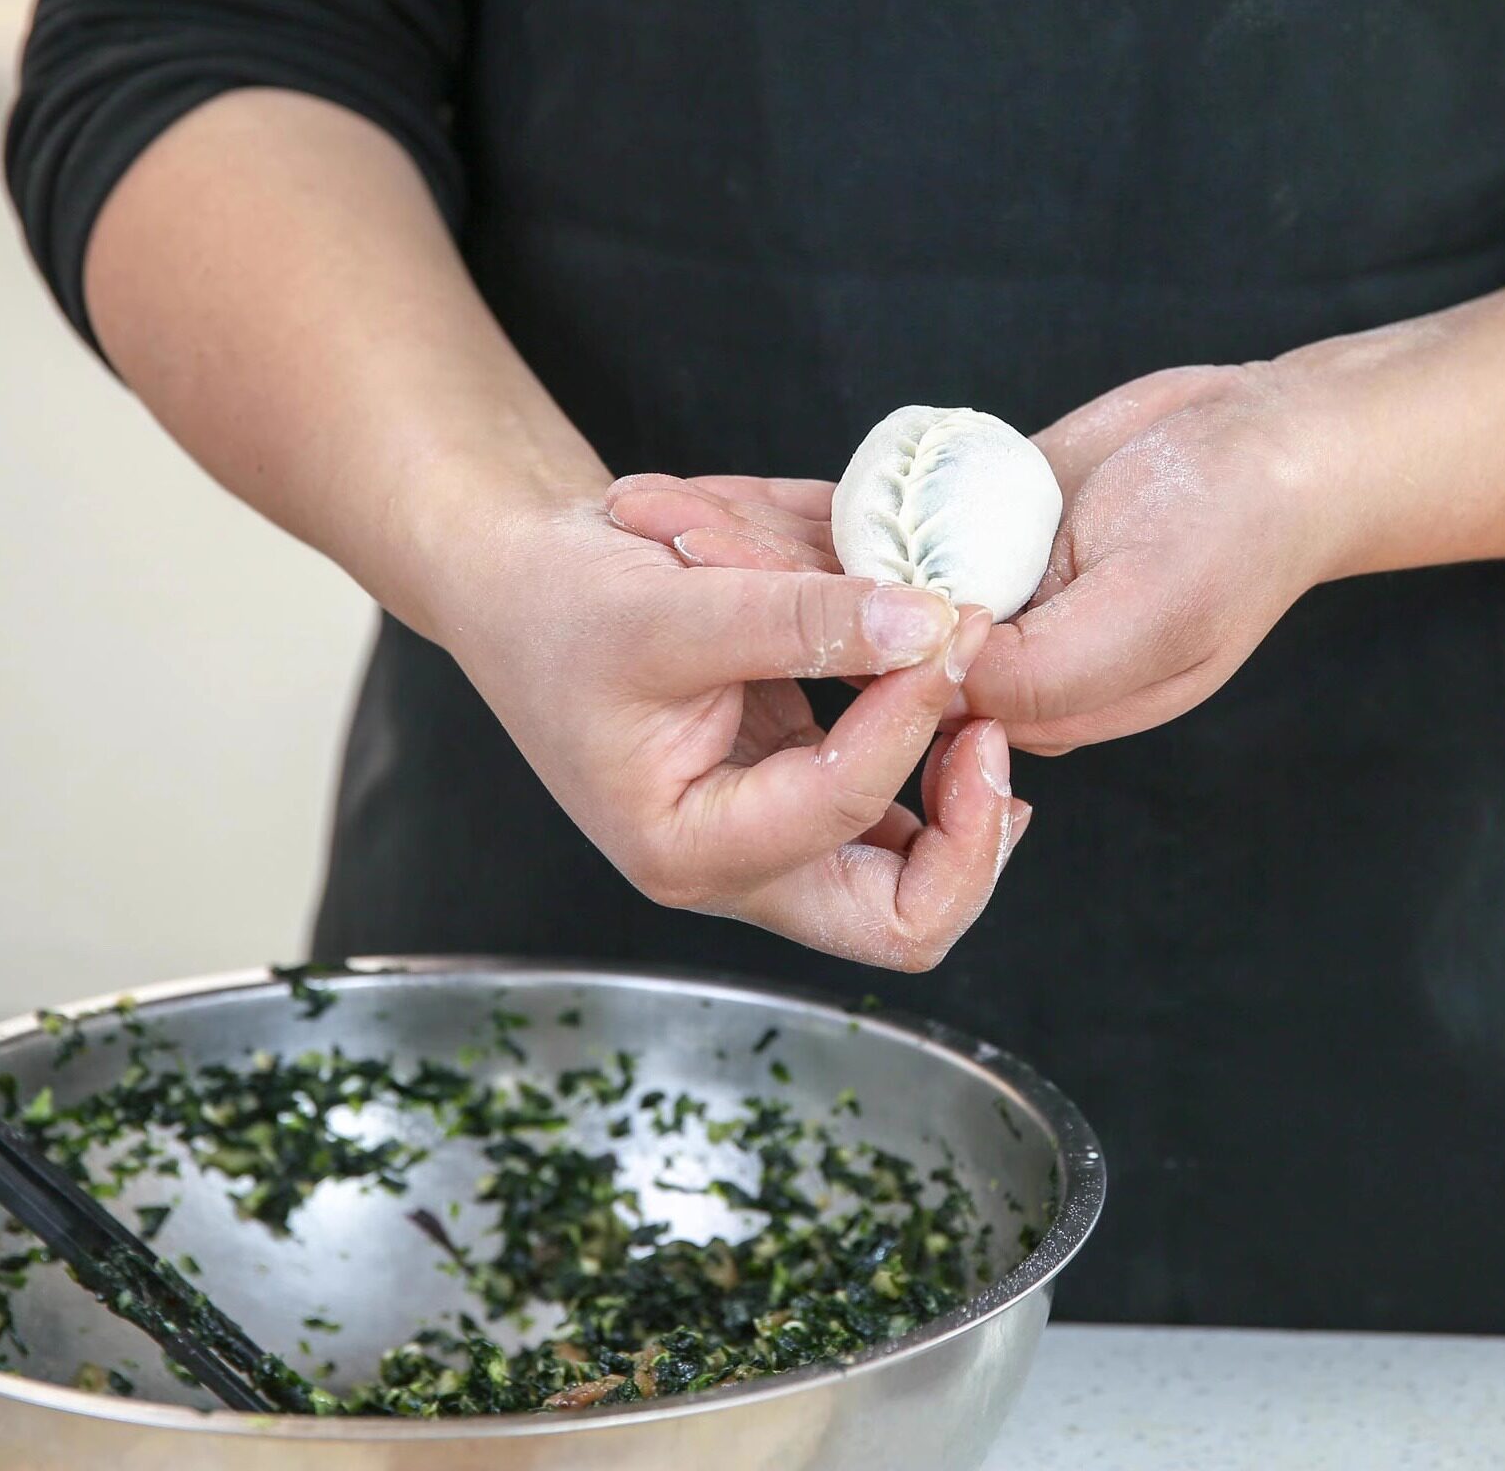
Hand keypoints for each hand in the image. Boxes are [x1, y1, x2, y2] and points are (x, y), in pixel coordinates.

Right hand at [417, 483, 1026, 969]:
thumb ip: (799, 617)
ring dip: (963, 799)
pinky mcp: (789, 783)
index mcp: (688, 845)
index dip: (908, 712)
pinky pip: (891, 807)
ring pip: (913, 877)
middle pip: (903, 920)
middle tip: (989, 727)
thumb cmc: (560, 604)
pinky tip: (940, 688)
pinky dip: (927, 752)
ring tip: (978, 702)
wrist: (515, 585)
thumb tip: (927, 623)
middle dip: (969, 832)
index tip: (939, 623)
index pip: (845, 804)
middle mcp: (736, 863)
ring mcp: (769, 830)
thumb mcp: (672, 604)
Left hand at [606, 363, 1336, 757]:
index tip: (743, 597)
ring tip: (671, 523)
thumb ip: (1049, 663)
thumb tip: (939, 687)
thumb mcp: (1153, 602)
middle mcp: (1003, 664)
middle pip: (859, 656)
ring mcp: (987, 597)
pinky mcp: (978, 536)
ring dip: (772, 566)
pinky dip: (821, 519)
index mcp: (1042, 704)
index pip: (903, 714)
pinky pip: (887, 537)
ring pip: (858, 597)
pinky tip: (741, 497)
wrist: (1276, 438)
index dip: (820, 666)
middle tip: (671, 551)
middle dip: (765, 614)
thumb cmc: (1237, 525)